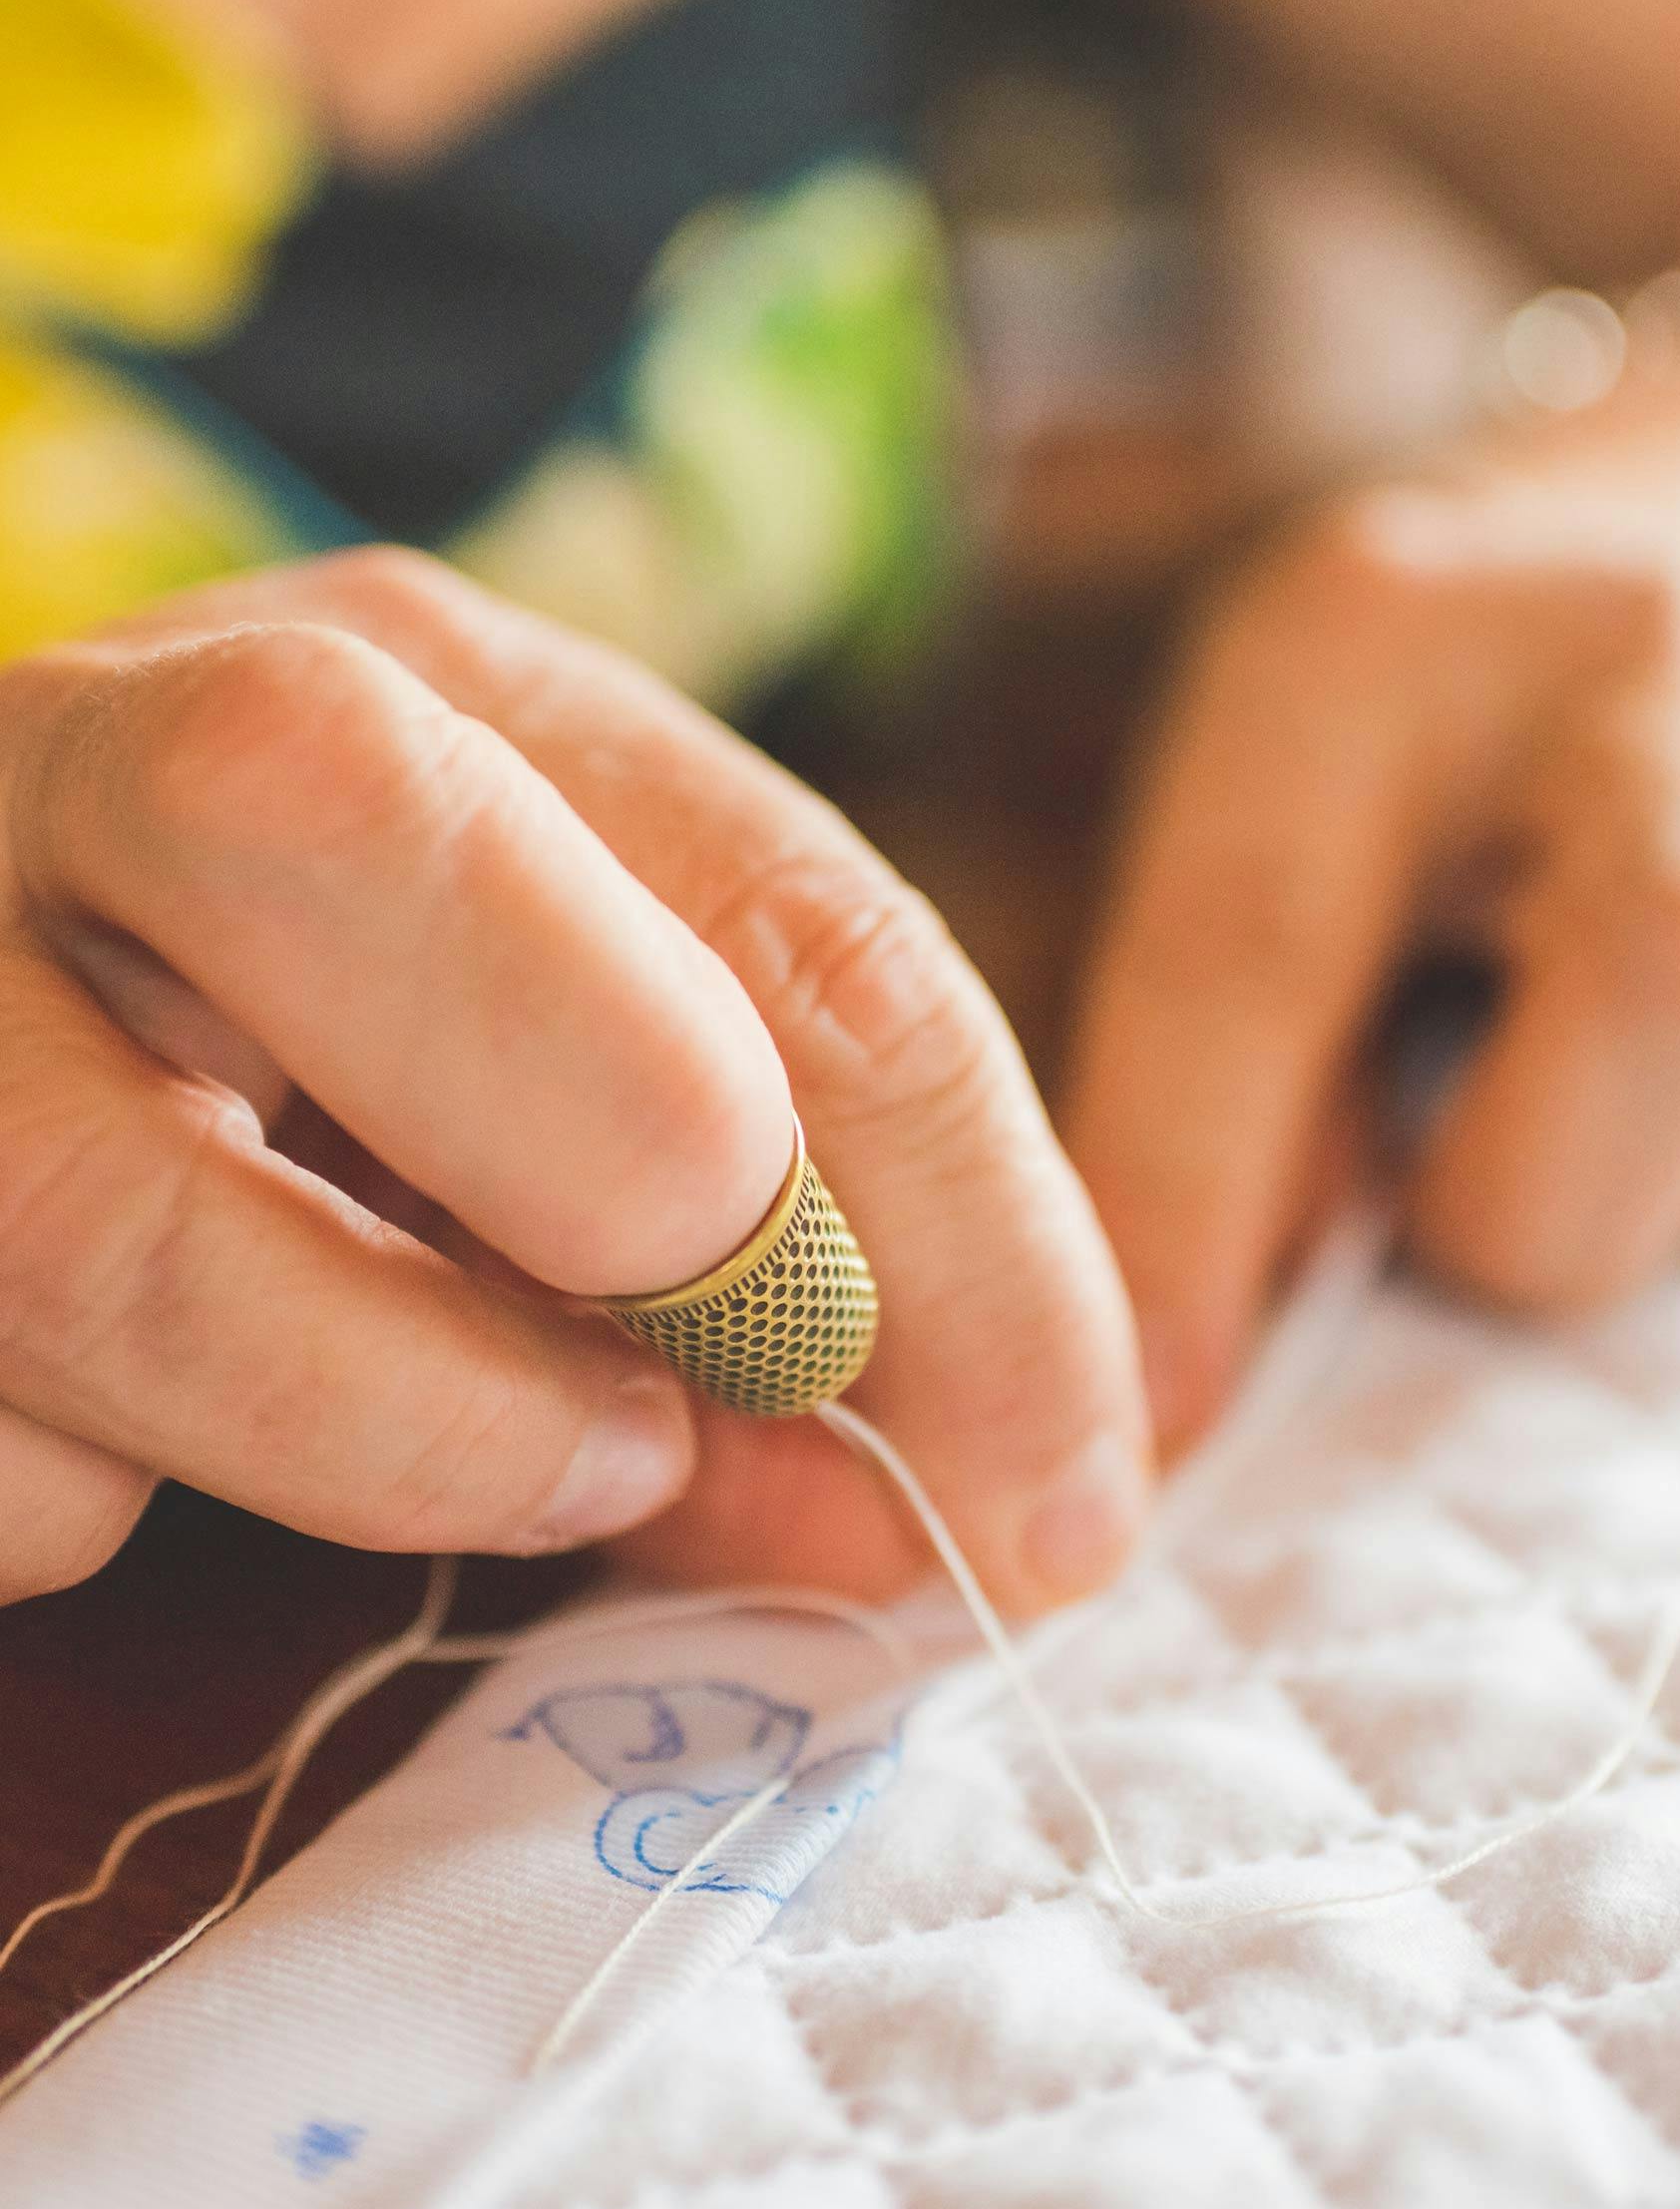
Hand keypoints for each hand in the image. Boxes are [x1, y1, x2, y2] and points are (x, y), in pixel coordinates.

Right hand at [0, 549, 1147, 1609]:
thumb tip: (1003, 1515)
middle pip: (322, 810)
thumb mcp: (612, 1110)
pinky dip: (84, 1503)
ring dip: (385, 1412)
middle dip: (600, 1137)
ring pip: (89, 1203)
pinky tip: (143, 1452)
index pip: (780, 901)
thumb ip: (814, 1269)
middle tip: (704, 1388)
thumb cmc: (359, 1082)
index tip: (1053, 1489)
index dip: (965, 1225)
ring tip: (531, 1468)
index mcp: (422, 693)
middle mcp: (109, 743)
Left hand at [1065, 428, 1679, 1446]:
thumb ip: (1225, 1076)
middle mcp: (1650, 646)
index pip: (1265, 945)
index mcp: (1374, 640)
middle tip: (1458, 1194)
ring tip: (1586, 1083)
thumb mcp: (1269, 822)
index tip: (1155, 1428)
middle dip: (1544, 1195)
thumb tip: (1202, 1386)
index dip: (1195, 1201)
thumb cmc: (1436, 727)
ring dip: (1673, 1178)